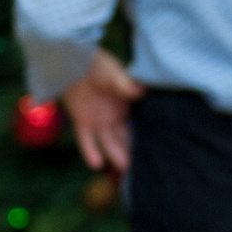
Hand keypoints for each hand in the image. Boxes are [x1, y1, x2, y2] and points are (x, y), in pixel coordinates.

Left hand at [63, 49, 144, 170]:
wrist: (73, 63)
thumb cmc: (98, 65)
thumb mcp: (114, 73)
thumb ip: (126, 84)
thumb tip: (141, 91)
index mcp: (128, 106)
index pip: (141, 126)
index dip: (148, 137)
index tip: (158, 150)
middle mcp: (116, 118)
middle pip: (127, 139)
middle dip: (134, 152)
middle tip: (144, 167)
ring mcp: (99, 122)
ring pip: (110, 144)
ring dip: (116, 155)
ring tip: (124, 168)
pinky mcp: (82, 123)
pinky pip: (86, 142)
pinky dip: (90, 152)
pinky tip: (96, 164)